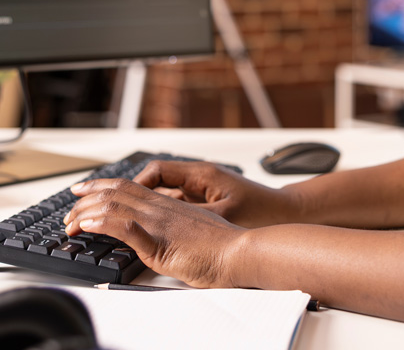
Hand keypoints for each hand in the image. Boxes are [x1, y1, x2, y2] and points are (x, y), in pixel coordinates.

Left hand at [65, 178, 245, 288]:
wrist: (241, 252)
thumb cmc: (223, 247)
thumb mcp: (192, 231)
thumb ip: (173, 228)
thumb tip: (160, 233)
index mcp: (168, 205)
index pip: (127, 187)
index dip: (102, 186)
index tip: (84, 189)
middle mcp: (160, 209)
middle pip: (115, 192)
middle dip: (87, 197)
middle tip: (70, 207)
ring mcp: (159, 224)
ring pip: (114, 206)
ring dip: (86, 212)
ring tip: (71, 221)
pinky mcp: (159, 244)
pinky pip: (125, 228)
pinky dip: (101, 224)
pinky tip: (87, 226)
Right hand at [131, 160, 303, 227]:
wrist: (288, 214)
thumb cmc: (263, 211)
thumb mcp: (222, 214)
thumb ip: (190, 214)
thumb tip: (161, 218)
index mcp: (201, 174)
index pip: (156, 170)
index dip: (136, 183)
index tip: (122, 200)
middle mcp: (200, 179)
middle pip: (157, 181)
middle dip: (134, 194)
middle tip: (115, 209)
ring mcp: (204, 190)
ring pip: (166, 195)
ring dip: (150, 207)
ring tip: (132, 223)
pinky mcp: (209, 203)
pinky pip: (179, 205)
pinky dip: (166, 216)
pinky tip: (159, 232)